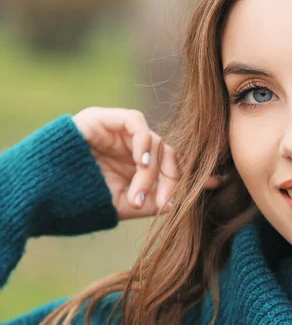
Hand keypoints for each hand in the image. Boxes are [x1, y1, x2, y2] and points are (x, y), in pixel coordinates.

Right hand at [72, 107, 222, 219]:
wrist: (41, 192)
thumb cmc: (80, 199)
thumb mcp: (125, 205)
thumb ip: (155, 201)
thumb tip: (186, 201)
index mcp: (138, 167)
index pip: (174, 165)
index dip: (195, 174)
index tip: (217, 184)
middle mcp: (133, 149)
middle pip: (170, 155)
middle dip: (173, 180)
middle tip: (168, 202)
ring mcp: (120, 133)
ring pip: (155, 144)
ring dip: (152, 173)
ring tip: (138, 196)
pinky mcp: (106, 119)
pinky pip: (136, 122)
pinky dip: (143, 142)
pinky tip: (141, 163)